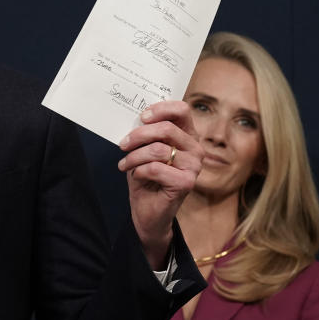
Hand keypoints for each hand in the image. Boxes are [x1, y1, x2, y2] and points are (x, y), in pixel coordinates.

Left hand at [117, 101, 203, 268]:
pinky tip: (134, 176)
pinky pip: (155, 168)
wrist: (147, 210)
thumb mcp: (144, 150)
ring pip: (157, 150)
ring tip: (125, 164)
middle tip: (123, 144)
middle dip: (138, 135)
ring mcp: (194, 167)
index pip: (182, 110)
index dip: (160, 109)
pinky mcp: (186, 183)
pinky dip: (138, 170)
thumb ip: (147, 133)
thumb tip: (136, 118)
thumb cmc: (146, 177)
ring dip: (134, 157)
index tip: (141, 117)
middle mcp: (195, 149)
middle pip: (166, 128)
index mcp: (187, 136)